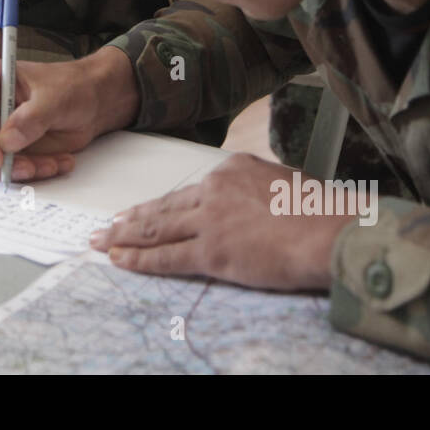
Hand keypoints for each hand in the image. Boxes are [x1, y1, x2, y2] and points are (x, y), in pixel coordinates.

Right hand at [0, 46, 137, 182]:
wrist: (91, 102)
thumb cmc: (72, 87)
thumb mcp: (57, 97)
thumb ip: (32, 118)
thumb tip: (7, 142)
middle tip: (30, 168)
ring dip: (18, 170)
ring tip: (52, 163)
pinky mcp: (4, 149)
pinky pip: (5, 170)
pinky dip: (30, 173)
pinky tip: (55, 163)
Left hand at [90, 153, 353, 290]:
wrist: (328, 231)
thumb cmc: (318, 211)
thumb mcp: (284, 182)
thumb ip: (258, 188)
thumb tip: (253, 199)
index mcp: (232, 170)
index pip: (189, 191)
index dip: (163, 203)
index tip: (146, 209)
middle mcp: (214, 190)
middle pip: (164, 207)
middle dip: (131, 217)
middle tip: (107, 224)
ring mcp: (209, 221)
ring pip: (156, 228)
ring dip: (124, 236)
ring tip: (102, 240)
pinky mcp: (211, 252)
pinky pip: (166, 257)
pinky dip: (139, 259)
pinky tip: (120, 259)